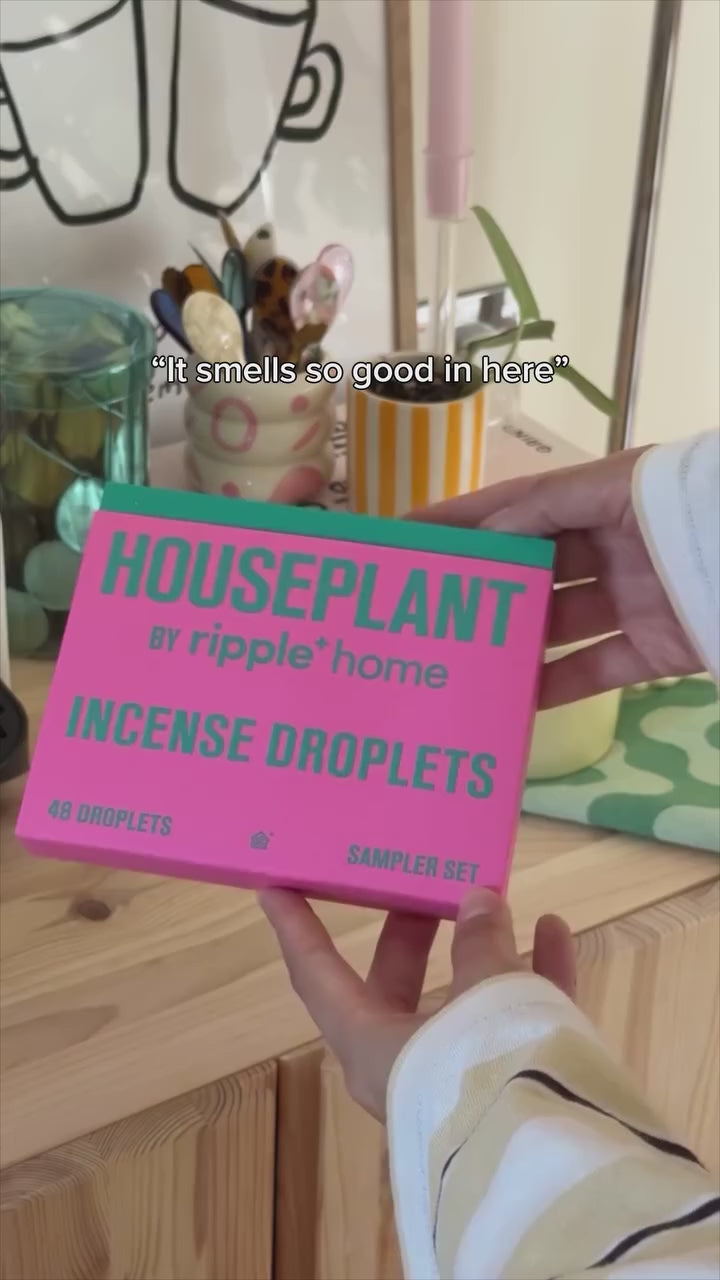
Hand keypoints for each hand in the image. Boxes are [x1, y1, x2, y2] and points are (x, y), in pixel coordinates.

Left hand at [260, 887, 574, 1120]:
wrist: (557, 1173)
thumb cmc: (489, 1072)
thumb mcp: (482, 991)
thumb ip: (479, 944)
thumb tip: (479, 902)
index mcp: (371, 1045)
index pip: (318, 975)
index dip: (296, 928)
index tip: (273, 886)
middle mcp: (408, 1066)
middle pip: (392, 987)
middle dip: (405, 933)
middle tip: (416, 882)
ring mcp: (463, 1081)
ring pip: (462, 1004)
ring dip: (481, 952)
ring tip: (495, 899)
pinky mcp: (516, 1092)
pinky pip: (521, 1024)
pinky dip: (537, 978)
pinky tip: (555, 930)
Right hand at [411, 448, 702, 707]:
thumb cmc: (688, 510)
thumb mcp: (616, 491)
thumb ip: (547, 509)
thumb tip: (484, 537)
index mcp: (598, 497)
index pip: (515, 505)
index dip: (461, 517)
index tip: (405, 534)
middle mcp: (608, 546)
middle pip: (529, 568)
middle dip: (478, 586)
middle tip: (419, 609)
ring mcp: (631, 598)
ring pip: (555, 623)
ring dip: (510, 641)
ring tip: (454, 659)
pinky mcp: (655, 648)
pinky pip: (594, 671)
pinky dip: (555, 687)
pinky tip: (511, 701)